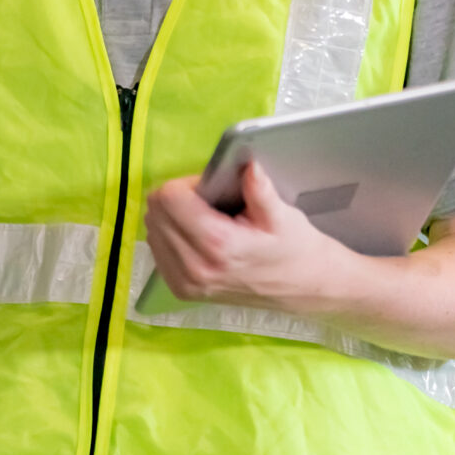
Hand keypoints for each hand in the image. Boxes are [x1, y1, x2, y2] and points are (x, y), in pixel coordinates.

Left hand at [143, 161, 370, 316]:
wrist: (303, 289)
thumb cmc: (294, 249)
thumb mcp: (282, 215)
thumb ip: (259, 189)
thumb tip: (246, 164)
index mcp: (218, 245)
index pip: (169, 199)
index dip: (188, 184)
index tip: (210, 189)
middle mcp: (195, 267)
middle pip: (156, 212)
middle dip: (178, 198)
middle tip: (208, 202)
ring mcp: (185, 283)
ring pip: (151, 229)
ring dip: (171, 216)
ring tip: (204, 219)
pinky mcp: (181, 290)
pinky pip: (157, 249)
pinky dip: (169, 235)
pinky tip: (195, 235)